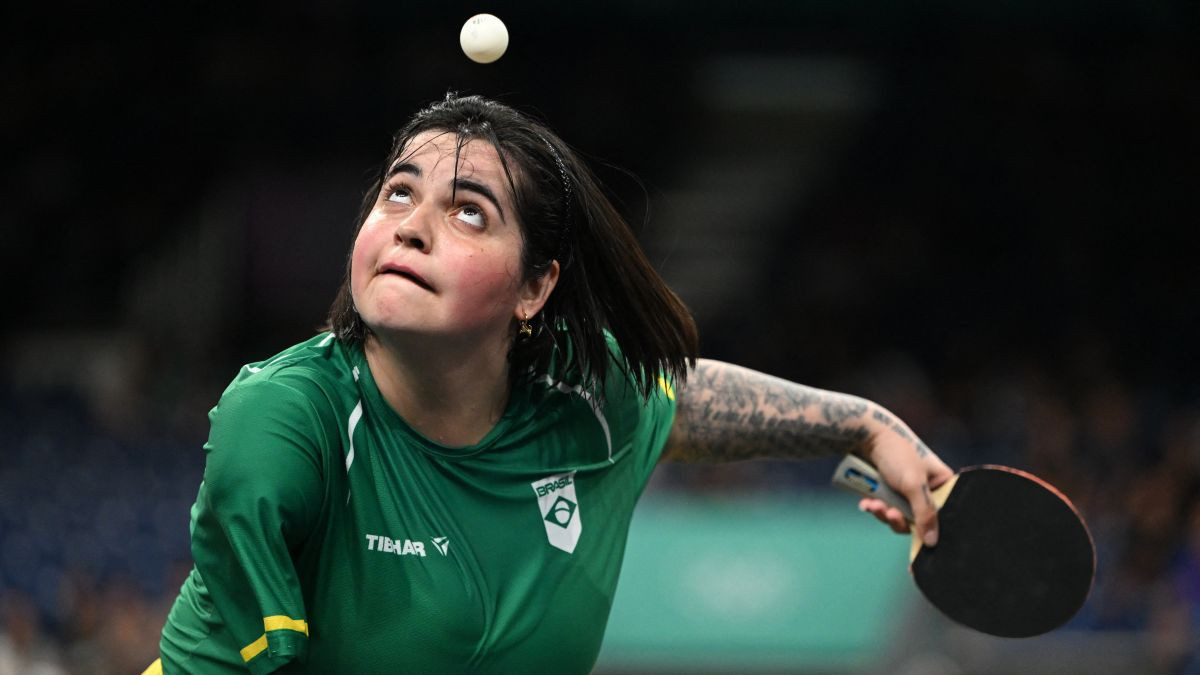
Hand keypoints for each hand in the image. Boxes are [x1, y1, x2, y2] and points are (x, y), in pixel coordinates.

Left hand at [856, 409, 953, 546]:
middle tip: (889, 514)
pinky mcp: (886, 490)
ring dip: (884, 514)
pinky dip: (874, 508)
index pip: (944, 513)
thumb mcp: (913, 485)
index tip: (917, 532)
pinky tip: (866, 503)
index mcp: (941, 482)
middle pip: (917, 519)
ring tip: (874, 505)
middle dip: (899, 519)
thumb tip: (933, 543)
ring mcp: (904, 490)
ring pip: (897, 516)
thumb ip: (925, 514)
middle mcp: (925, 487)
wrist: (864, 435)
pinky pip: (883, 508)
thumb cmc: (896, 454)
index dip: (931, 526)